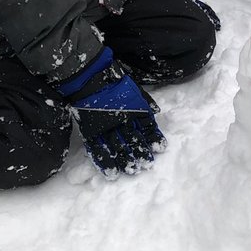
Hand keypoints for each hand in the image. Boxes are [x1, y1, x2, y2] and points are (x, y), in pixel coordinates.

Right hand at [57, 46, 164, 176]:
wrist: (90, 77)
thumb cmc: (114, 80)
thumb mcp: (135, 88)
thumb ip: (145, 101)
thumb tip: (155, 112)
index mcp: (134, 109)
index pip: (147, 127)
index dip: (154, 138)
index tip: (160, 149)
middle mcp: (122, 120)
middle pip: (134, 140)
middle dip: (141, 153)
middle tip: (146, 165)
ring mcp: (106, 127)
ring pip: (118, 148)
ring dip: (126, 160)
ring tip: (132, 171)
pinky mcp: (92, 132)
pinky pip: (99, 150)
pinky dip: (106, 163)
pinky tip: (112, 173)